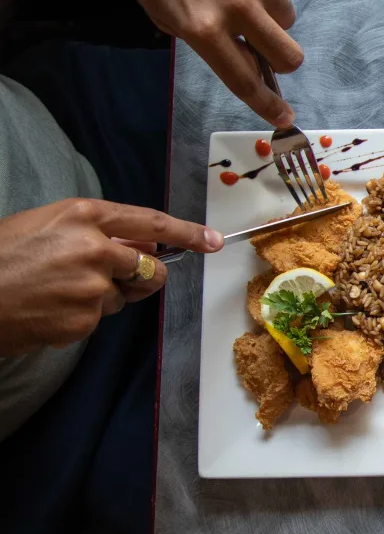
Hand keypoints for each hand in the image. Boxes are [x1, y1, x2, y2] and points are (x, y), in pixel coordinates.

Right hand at [0, 200, 222, 355]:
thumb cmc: (0, 256)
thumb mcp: (46, 226)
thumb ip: (96, 232)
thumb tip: (142, 245)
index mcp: (83, 215)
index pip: (150, 222)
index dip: (186, 233)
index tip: (212, 240)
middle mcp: (96, 248)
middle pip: (150, 268)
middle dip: (141, 278)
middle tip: (106, 279)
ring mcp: (93, 285)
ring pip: (124, 297)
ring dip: (103, 298)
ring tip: (57, 290)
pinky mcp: (86, 317)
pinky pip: (100, 318)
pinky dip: (81, 317)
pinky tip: (50, 308)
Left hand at [85, 0, 301, 125]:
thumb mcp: (161, 10)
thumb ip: (202, 38)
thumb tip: (236, 53)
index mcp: (202, 27)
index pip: (246, 80)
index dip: (267, 105)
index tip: (283, 117)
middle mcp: (235, 6)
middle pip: (287, 56)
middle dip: (280, 61)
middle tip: (264, 52)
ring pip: (286, 18)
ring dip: (270, 19)